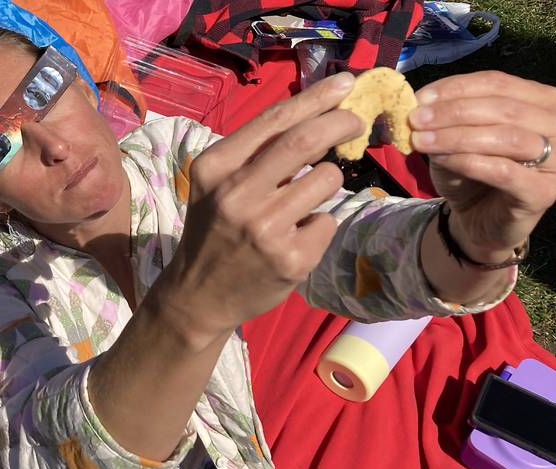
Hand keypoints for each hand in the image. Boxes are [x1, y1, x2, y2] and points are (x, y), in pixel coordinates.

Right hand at [165, 72, 363, 338]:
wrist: (198, 296)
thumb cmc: (212, 232)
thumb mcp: (216, 185)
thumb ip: (255, 154)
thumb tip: (317, 117)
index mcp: (215, 168)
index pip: (274, 120)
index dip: (316, 97)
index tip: (345, 84)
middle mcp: (237, 196)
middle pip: (305, 141)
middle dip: (341, 122)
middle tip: (356, 120)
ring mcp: (265, 230)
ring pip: (327, 180)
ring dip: (327, 182)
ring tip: (302, 203)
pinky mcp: (291, 260)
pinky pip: (327, 221)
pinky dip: (318, 225)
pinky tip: (293, 240)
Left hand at [409, 71, 555, 262]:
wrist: (478, 220)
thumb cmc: (471, 173)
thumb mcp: (455, 136)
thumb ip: (447, 115)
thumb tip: (420, 101)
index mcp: (544, 101)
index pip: (499, 83)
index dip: (456, 88)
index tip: (419, 98)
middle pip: (505, 108)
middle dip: (454, 112)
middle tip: (416, 119)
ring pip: (507, 138)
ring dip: (458, 137)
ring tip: (422, 141)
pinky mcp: (544, 193)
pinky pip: (504, 172)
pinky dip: (468, 163)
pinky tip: (441, 160)